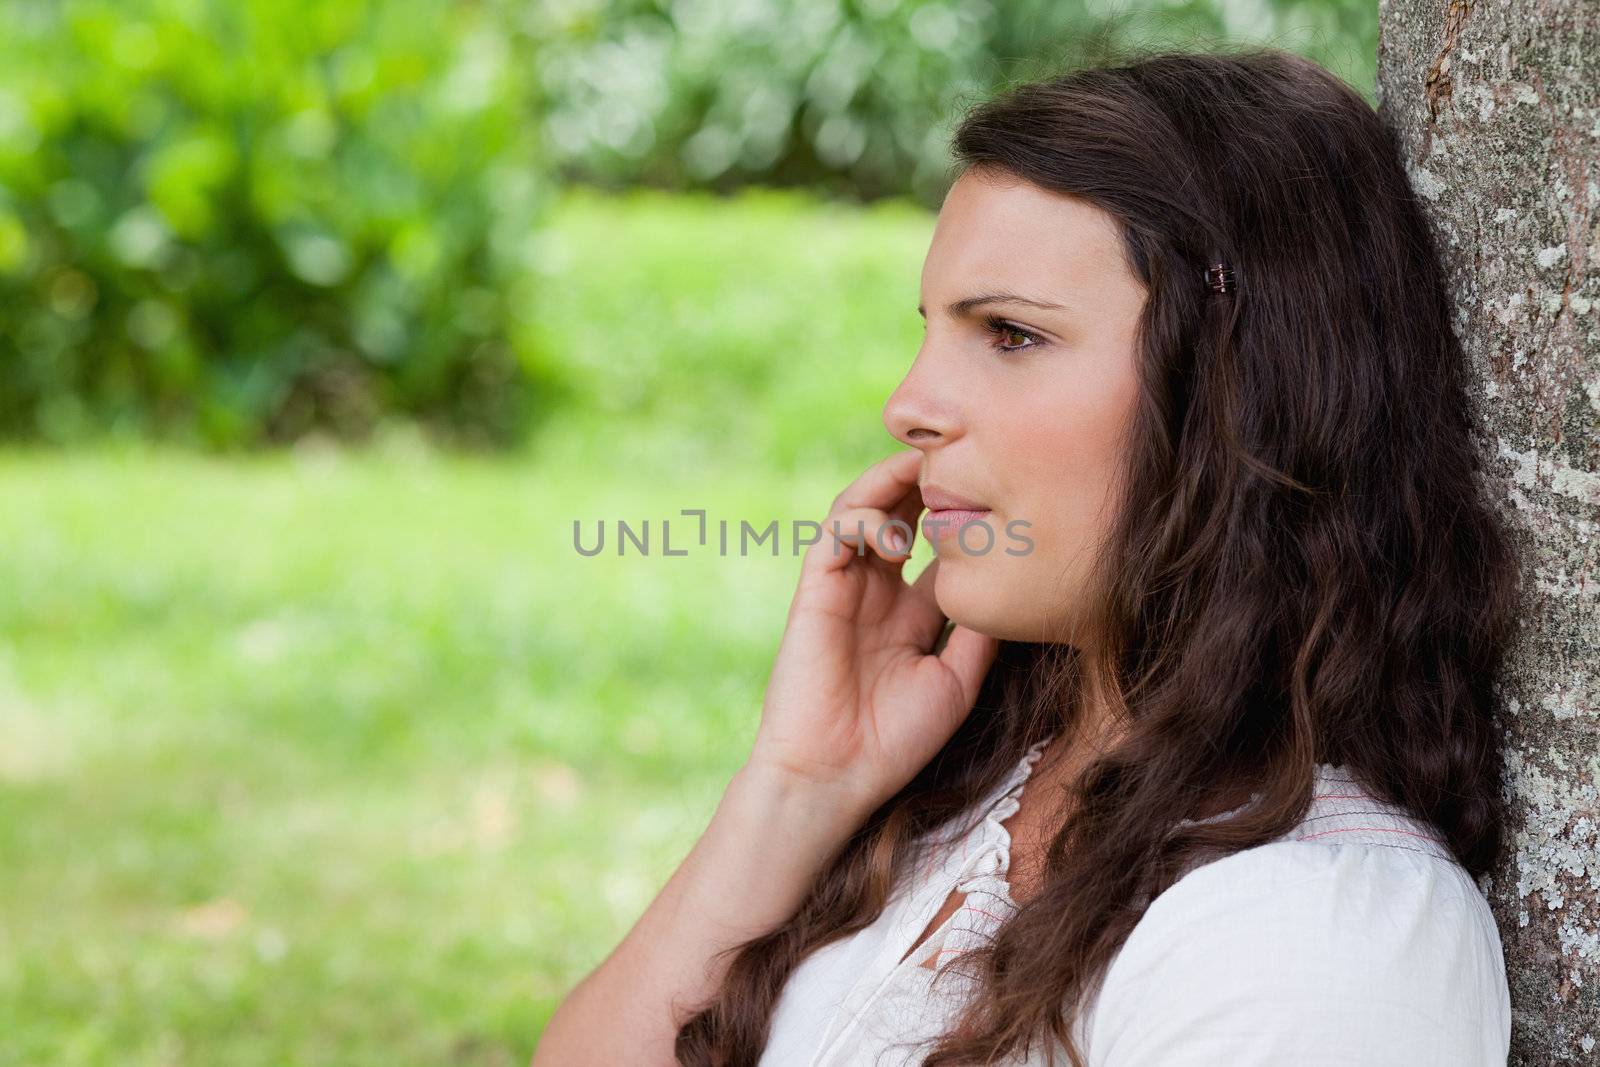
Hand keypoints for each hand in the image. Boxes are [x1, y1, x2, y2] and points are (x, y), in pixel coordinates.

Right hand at [745, 449, 1000, 820]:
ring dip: (893, 484)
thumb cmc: (894, 740)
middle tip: (962, 457)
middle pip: (900, 514)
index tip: (1003, 494)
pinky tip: (898, 533)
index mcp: (909, 613)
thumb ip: (979, 632)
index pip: (935, 546)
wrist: (834, 775)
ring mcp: (843, 587)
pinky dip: (865, 517)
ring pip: (864, 510)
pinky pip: (836, 533)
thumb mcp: (957, 681)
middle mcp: (876, 592)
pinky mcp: (815, 590)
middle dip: (927, 482)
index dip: (963, 516)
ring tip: (927, 472)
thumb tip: (1015, 581)